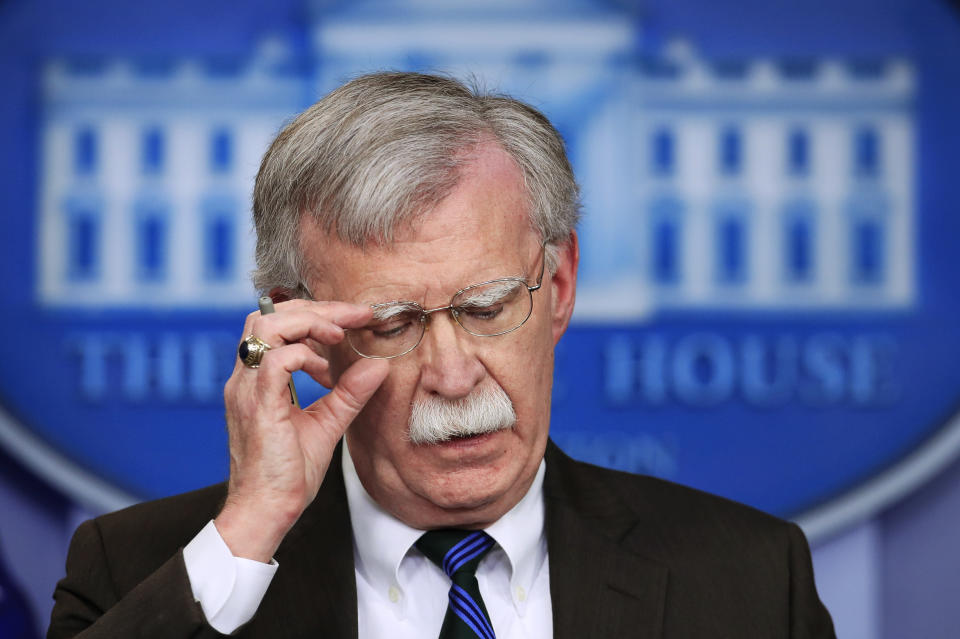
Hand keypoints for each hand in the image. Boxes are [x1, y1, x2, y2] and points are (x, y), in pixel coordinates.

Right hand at [215, 299, 388, 561]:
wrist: (266, 512)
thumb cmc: (288, 474)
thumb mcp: (327, 424)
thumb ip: (349, 394)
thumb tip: (378, 365)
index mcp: (258, 379)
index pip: (276, 323)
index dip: (315, 312)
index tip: (354, 319)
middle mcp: (246, 378)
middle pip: (268, 314)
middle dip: (315, 307)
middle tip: (355, 316)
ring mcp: (246, 390)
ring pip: (265, 326)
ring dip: (309, 322)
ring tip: (340, 335)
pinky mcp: (257, 406)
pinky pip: (275, 362)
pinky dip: (305, 355)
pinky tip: (327, 372)